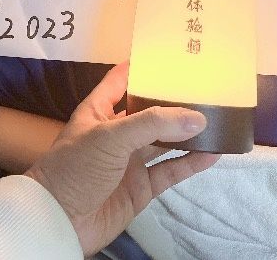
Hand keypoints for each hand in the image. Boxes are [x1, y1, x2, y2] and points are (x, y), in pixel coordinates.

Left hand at [25, 62, 219, 255]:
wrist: (59, 221)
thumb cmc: (75, 169)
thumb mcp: (109, 137)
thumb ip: (152, 125)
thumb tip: (197, 118)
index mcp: (98, 112)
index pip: (120, 81)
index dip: (140, 66)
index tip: (168, 54)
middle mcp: (115, 133)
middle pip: (149, 112)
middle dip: (172, 101)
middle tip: (205, 86)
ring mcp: (129, 161)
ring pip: (164, 142)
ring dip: (186, 133)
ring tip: (216, 118)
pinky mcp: (141, 187)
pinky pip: (170, 171)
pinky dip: (190, 163)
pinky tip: (213, 153)